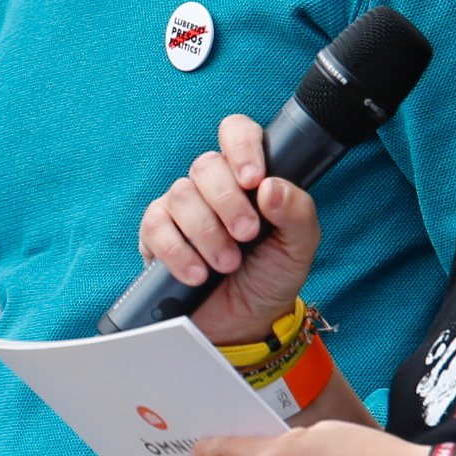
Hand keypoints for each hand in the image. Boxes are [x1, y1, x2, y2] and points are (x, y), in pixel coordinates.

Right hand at [138, 113, 324, 347]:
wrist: (246, 323)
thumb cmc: (272, 276)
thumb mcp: (300, 247)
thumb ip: (297, 212)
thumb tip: (270, 187)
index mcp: (248, 176)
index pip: (236, 132)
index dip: (241, 147)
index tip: (253, 180)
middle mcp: (212, 186)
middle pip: (206, 166)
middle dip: (228, 204)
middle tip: (247, 236)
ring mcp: (181, 208)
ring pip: (181, 195)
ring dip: (207, 233)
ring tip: (227, 264)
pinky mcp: (156, 234)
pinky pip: (155, 226)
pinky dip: (178, 252)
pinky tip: (198, 273)